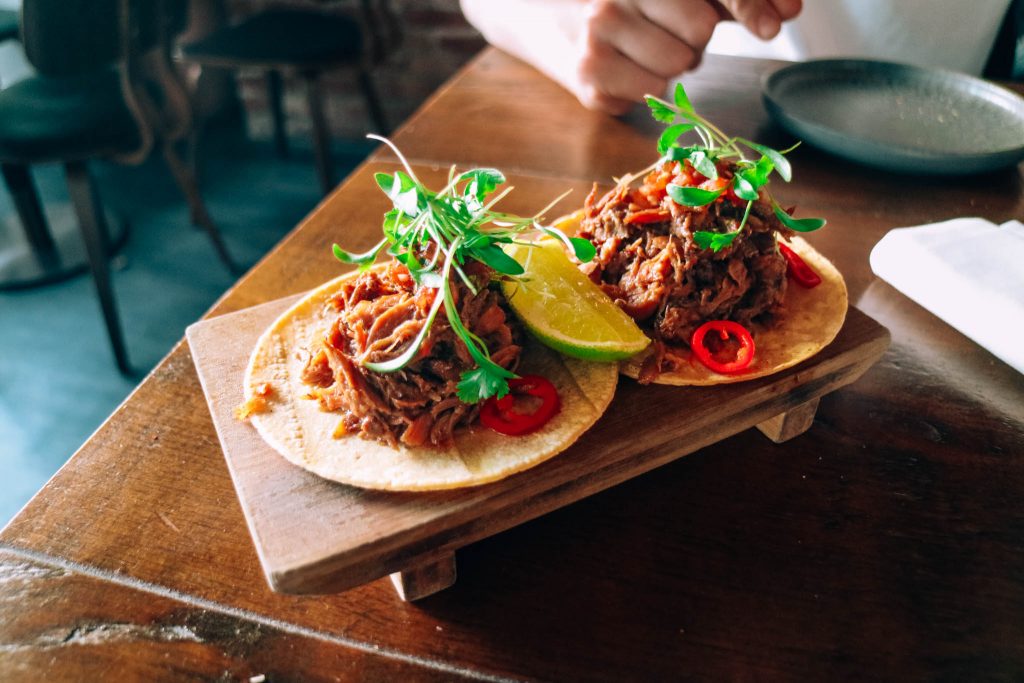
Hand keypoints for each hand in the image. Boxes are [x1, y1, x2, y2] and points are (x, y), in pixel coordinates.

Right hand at [574, 0, 801, 112]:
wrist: (551, 20)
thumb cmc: (633, 7)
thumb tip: (788, 11)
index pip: (706, 3)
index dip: (749, 6)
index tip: (778, 21)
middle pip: (698, 31)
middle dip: (692, 38)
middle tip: (665, 34)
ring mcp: (597, 35)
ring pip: (676, 68)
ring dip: (670, 67)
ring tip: (645, 52)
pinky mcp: (589, 75)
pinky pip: (650, 94)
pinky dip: (646, 88)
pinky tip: (626, 70)